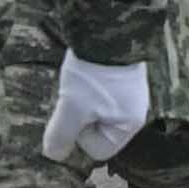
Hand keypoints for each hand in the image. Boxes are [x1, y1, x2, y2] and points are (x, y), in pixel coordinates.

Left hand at [40, 54, 154, 166]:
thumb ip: (61, 135)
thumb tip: (53, 155)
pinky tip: (85, 73)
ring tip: (79, 82)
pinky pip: (102, 94)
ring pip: (97, 111)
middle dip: (81, 116)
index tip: (76, 113)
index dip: (81, 136)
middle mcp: (135, 112)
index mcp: (129, 125)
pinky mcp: (123, 76)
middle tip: (75, 96)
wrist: (106, 32)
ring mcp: (131, 93)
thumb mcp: (71, 108)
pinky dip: (90, 87)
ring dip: (83, 101)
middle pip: (98, 130)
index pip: (99, 150)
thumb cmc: (92, 76)